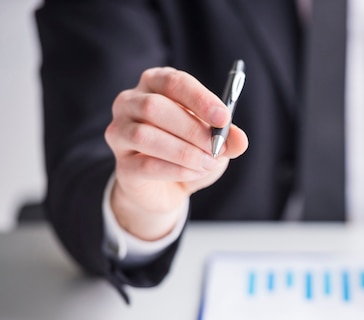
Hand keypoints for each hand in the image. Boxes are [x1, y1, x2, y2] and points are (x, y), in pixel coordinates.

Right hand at [105, 67, 247, 240]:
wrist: (166, 189)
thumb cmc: (189, 151)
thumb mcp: (214, 141)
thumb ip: (227, 137)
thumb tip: (240, 140)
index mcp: (155, 84)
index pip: (173, 82)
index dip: (200, 99)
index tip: (224, 117)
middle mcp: (130, 102)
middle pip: (154, 107)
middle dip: (192, 129)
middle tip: (217, 147)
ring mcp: (120, 132)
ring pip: (145, 136)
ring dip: (184, 152)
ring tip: (208, 163)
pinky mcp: (122, 164)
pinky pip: (145, 165)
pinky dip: (176, 170)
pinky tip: (193, 173)